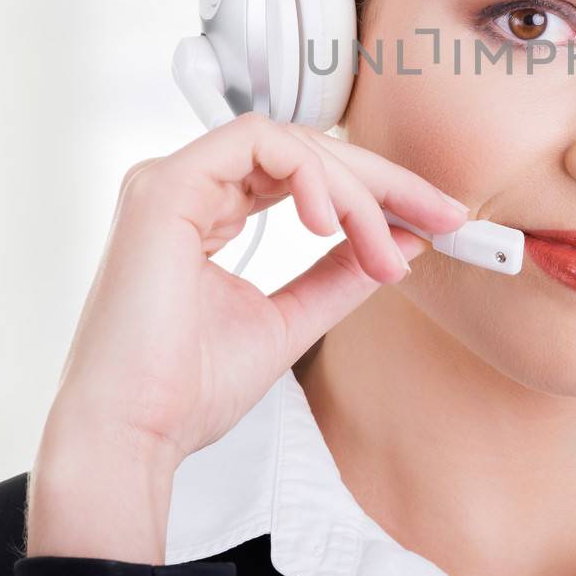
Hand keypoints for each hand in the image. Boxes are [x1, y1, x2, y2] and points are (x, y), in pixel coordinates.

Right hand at [25, 112, 468, 560]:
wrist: (134, 434)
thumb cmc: (186, 391)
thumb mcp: (290, 319)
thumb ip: (341, 275)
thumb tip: (404, 241)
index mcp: (208, 213)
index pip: (305, 175)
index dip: (377, 191)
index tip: (436, 220)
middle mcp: (190, 188)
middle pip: (306, 151)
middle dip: (384, 182)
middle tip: (441, 215)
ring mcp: (173, 181)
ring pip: (291, 144)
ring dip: (354, 190)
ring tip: (383, 246)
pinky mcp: (166, 186)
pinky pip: (258, 142)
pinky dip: (310, 174)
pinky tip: (332, 224)